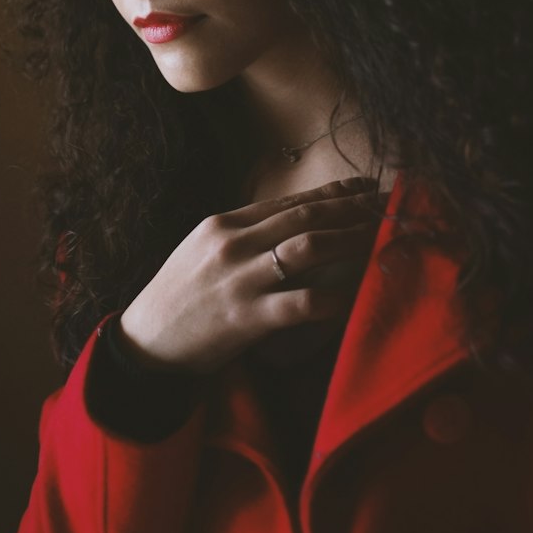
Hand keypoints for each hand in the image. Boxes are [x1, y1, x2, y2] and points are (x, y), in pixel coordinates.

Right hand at [117, 176, 387, 374]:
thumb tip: (291, 225)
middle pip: (305, 217)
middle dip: (351, 208)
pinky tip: (356, 297)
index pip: (288, 202)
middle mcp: (232, 245)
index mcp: (222, 224)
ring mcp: (239, 280)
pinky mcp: (246, 318)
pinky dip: (333, 299)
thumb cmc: (178, 299)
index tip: (364, 188)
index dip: (332, 192)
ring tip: (380, 237)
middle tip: (387, 204)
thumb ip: (242, 236)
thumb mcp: (202, 253)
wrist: (145, 345)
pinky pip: (302, 304)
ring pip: (308, 248)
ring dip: (350, 239)